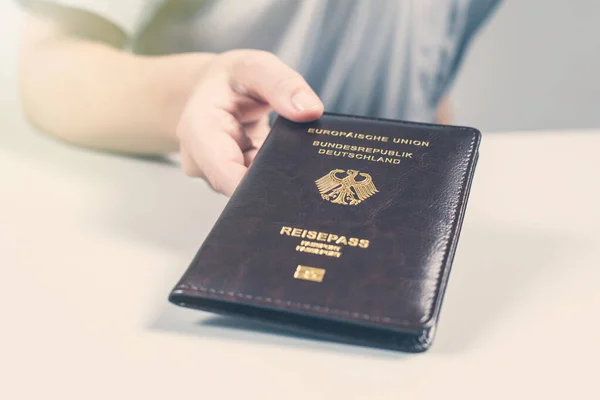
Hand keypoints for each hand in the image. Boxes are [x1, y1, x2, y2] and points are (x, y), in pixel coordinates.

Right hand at [176, 50, 323, 195]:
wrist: (214, 89)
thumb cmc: (232, 77)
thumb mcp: (256, 66)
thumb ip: (283, 84)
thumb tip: (311, 110)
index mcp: (199, 130)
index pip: (225, 174)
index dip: (257, 186)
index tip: (290, 183)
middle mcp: (200, 160)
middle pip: (239, 188)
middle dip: (273, 181)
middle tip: (308, 170)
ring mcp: (215, 175)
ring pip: (250, 189)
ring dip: (274, 175)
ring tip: (291, 150)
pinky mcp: (231, 180)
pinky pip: (255, 184)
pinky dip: (273, 173)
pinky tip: (284, 157)